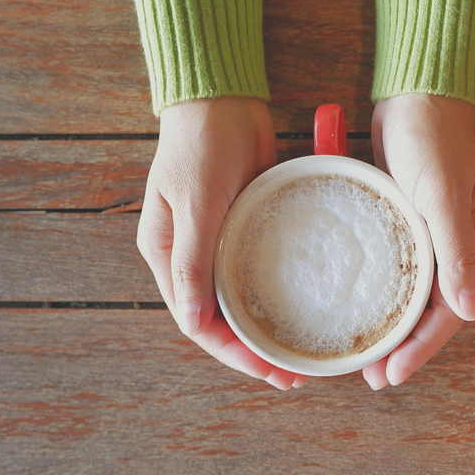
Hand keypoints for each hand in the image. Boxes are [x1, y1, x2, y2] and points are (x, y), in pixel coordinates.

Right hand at [138, 97, 305, 389]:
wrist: (222, 98)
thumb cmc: (201, 145)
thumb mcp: (196, 204)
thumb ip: (194, 262)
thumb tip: (194, 325)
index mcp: (168, 257)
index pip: (197, 323)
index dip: (231, 353)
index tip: (267, 371)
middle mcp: (191, 258)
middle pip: (221, 321)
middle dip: (253, 352)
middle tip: (293, 376)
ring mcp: (218, 244)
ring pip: (242, 302)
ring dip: (267, 331)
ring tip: (302, 356)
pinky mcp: (245, 228)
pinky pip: (260, 273)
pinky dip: (278, 296)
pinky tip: (306, 311)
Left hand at [364, 94, 474, 388]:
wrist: (415, 90)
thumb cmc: (431, 135)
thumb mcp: (440, 193)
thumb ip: (455, 251)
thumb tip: (470, 312)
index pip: (454, 310)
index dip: (424, 347)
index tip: (394, 373)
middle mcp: (461, 246)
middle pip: (436, 311)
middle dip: (408, 348)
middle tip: (375, 377)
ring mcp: (436, 236)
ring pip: (416, 297)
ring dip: (395, 329)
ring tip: (366, 360)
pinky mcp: (411, 223)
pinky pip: (400, 273)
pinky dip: (384, 297)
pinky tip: (362, 313)